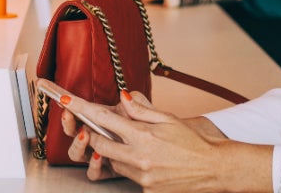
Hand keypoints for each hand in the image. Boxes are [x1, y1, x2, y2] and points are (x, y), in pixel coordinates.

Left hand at [61, 91, 260, 192]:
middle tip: (101, 129)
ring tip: (136, 145)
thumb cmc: (193, 142)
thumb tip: (123, 98)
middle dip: (95, 136)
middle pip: (100, 145)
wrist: (214, 168)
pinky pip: (128, 176)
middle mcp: (139, 157)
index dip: (81, 108)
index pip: (104, 119)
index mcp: (143, 136)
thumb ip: (142, 110)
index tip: (65, 101)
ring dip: (116, 152)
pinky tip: (149, 161)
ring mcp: (142, 177)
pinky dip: (132, 167)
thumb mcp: (169, 119)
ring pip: (114, 162)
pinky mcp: (147, 191)